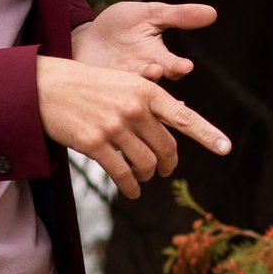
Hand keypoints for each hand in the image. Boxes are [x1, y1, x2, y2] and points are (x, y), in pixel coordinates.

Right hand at [36, 55, 229, 197]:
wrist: (47, 87)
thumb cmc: (90, 86)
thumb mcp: (125, 83)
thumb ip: (150, 101)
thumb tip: (178, 117)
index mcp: (146, 90)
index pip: (184, 116)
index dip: (207, 134)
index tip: (225, 148)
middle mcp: (134, 108)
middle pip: (166, 148)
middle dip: (168, 164)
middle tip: (165, 170)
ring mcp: (114, 126)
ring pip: (146, 163)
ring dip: (148, 175)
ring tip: (144, 177)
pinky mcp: (94, 143)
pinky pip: (122, 174)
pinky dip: (131, 186)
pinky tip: (132, 190)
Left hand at [71, 0, 217, 82]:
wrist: (86, 36)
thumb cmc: (122, 26)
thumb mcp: (150, 14)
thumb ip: (179, 16)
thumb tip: (213, 12)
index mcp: (157, 59)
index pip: (173, 66)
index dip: (178, 67)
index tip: (185, 66)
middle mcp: (141, 74)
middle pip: (153, 81)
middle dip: (156, 75)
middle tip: (159, 69)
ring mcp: (119, 82)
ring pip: (129, 88)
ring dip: (133, 79)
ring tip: (138, 69)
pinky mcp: (96, 85)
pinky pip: (102, 90)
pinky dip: (105, 89)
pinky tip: (103, 84)